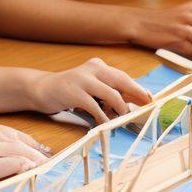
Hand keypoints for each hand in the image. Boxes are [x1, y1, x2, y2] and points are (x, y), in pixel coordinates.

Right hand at [31, 57, 152, 121]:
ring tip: (123, 118)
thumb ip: (107, 93)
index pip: (123, 77)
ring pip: (111, 94)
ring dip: (120, 108)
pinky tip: (105, 125)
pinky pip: (95, 107)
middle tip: (145, 107)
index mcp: (98, 66)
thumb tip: (129, 105)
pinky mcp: (74, 92)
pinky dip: (103, 117)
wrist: (41, 89)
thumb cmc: (69, 91)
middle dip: (136, 94)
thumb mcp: (90, 88)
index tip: (149, 99)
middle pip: (121, 80)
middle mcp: (93, 69)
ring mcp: (83, 79)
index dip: (137, 88)